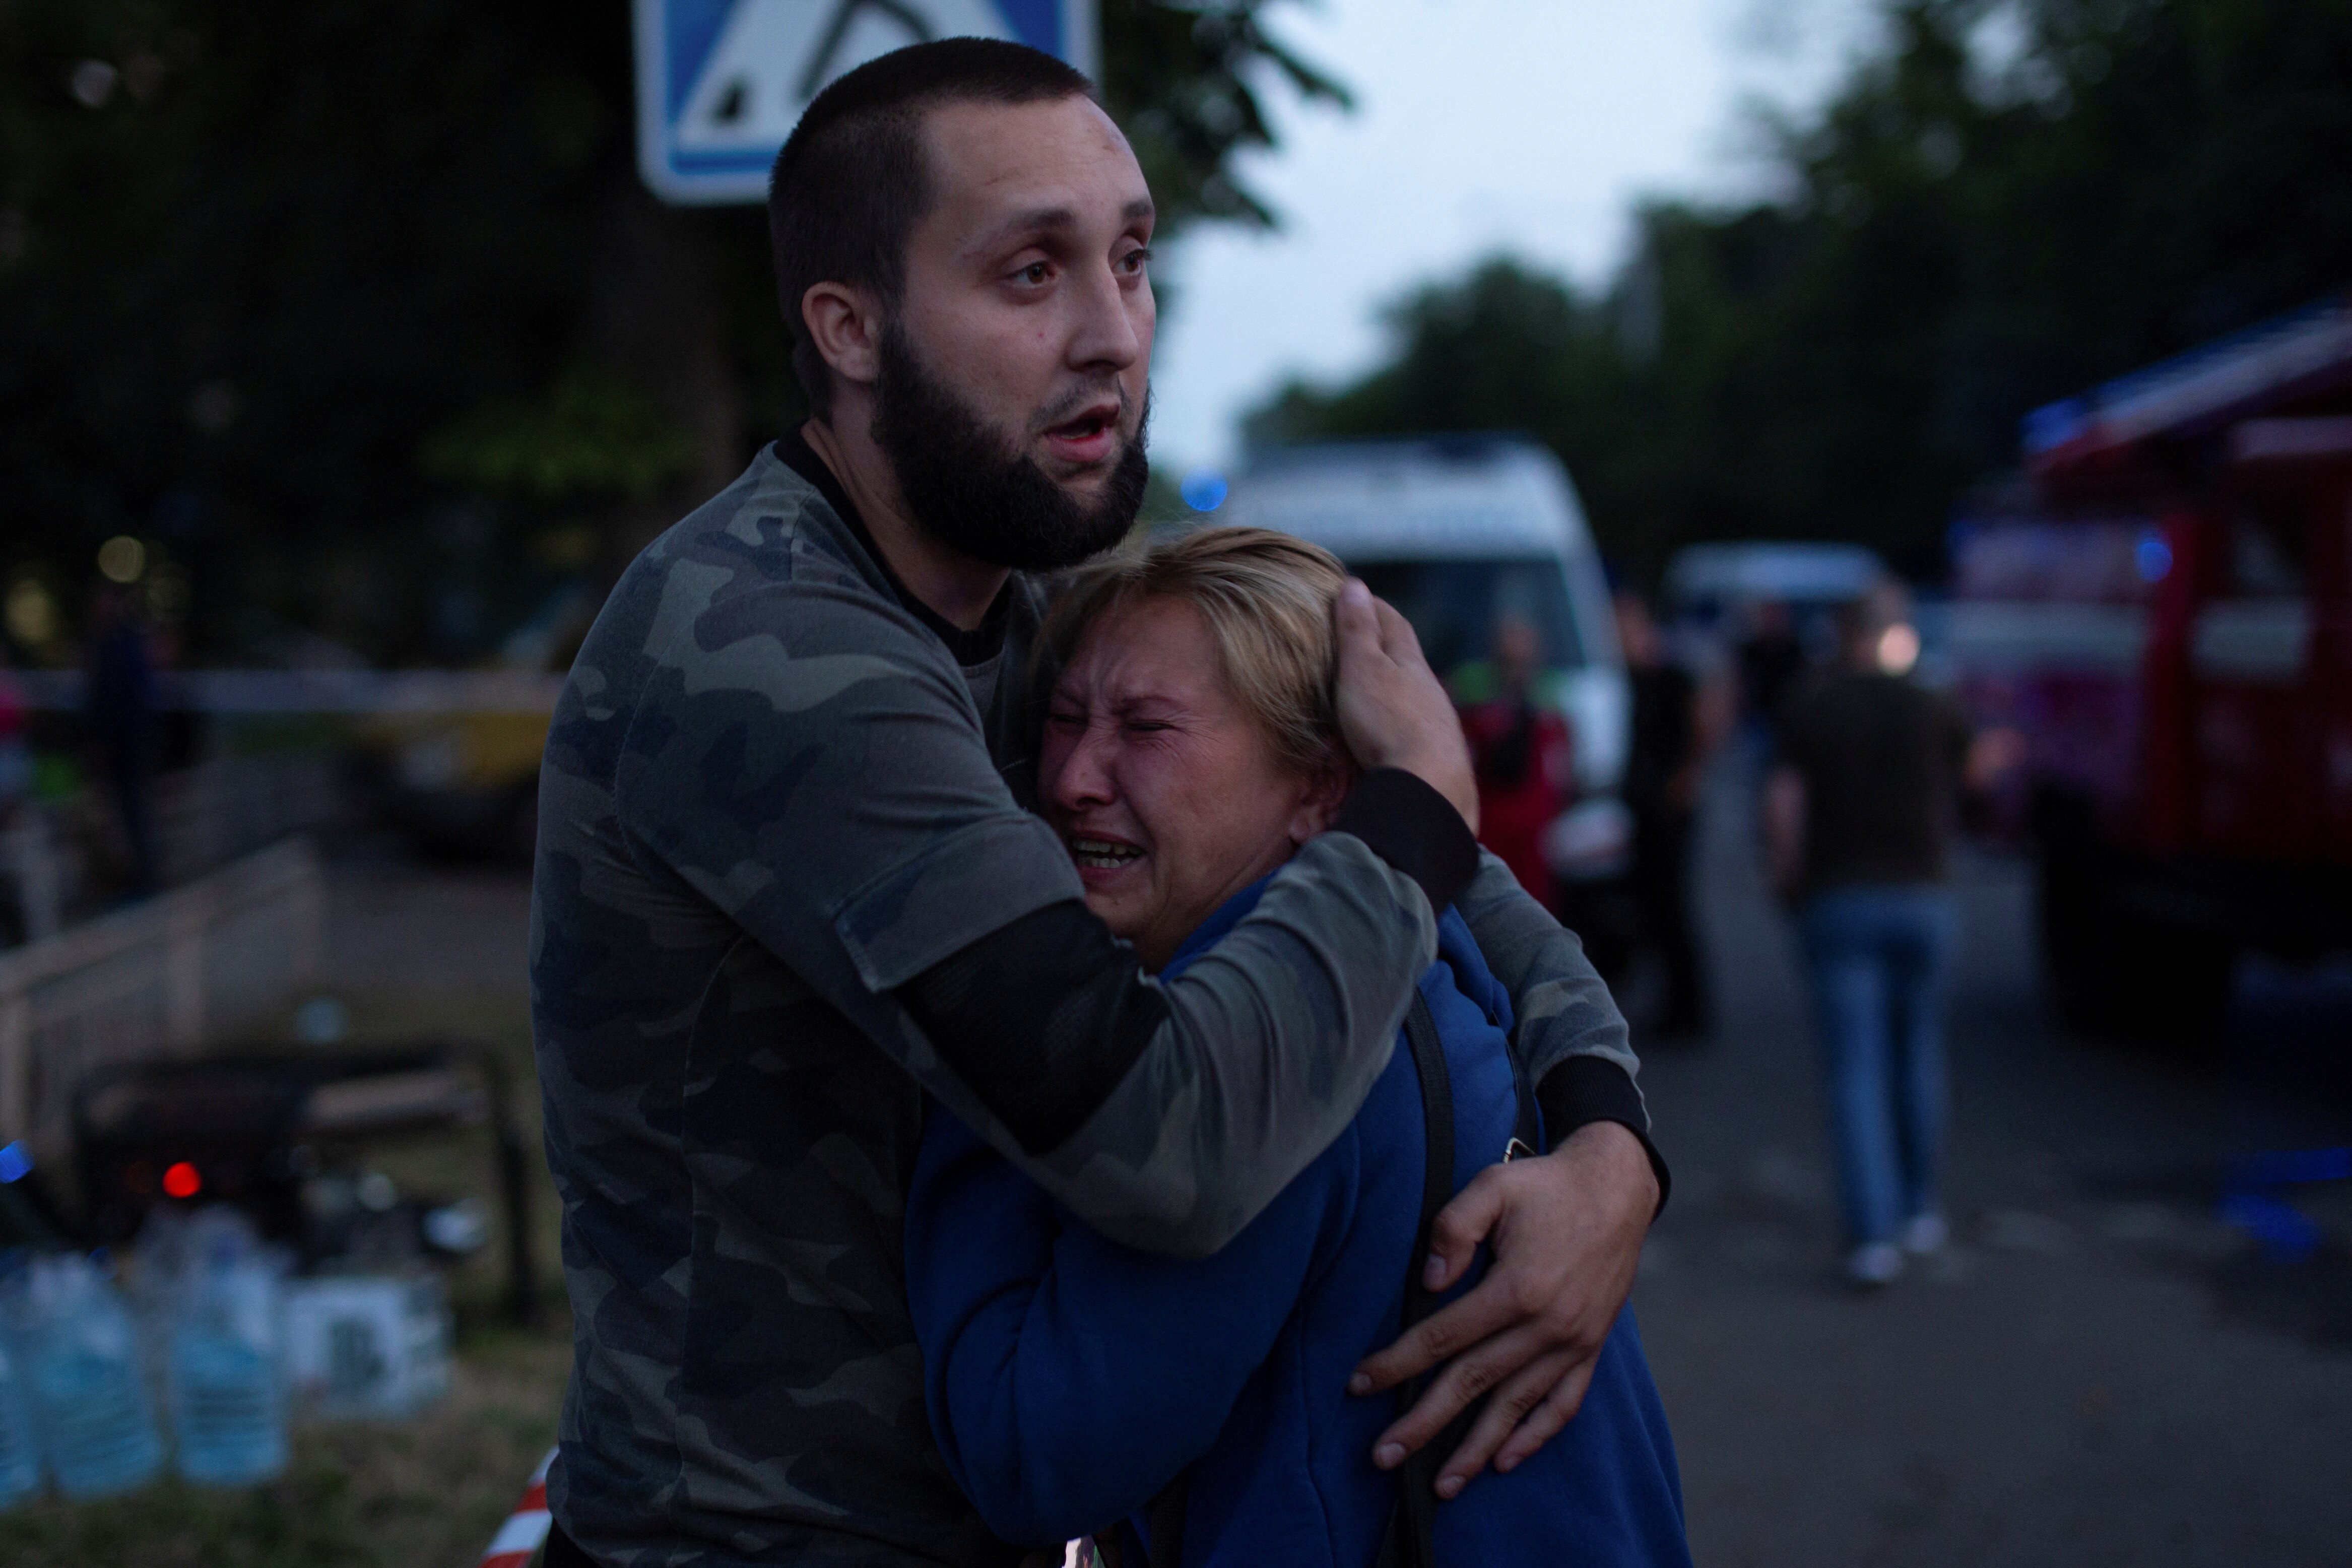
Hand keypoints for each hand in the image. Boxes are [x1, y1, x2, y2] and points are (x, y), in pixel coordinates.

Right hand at [1333, 580, 1477, 833]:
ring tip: (1374, 683)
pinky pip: (1416, 724)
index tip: (1354, 595)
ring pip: (1414, 692)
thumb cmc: (1389, 721)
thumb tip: (1354, 585)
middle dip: (1387, 642)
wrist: (1429, 785)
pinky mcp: (1437, 755)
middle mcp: (1429, 689)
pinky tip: (1394, 730)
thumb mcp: (1363, 668)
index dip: (1373, 606)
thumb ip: (1357, 630)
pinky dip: (1400, 716)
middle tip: (1364, 633)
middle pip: (1407, 657)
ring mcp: (1437, 723)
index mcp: (1410, 663)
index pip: (1393, 623)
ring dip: (1396, 683)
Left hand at [1348, 1120, 1655, 1496]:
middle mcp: (1546, 1327)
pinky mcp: (1591, 1348)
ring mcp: (1573, 1343)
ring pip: (1516, 1407)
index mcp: (1517, 1288)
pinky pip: (1563, 1405)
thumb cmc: (1547, 1186)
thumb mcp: (1494, 1187)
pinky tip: (1506, 1459)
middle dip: (1424, 1422)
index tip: (1360, 1383)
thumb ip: (1454, 1228)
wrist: (1618, 1188)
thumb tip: (1429, 1282)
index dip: (1398, 1362)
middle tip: (1384, 1455)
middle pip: (1473, 1383)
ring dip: (1476, 1449)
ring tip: (1442, 1483)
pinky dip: (1535, 1436)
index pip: (1443, 1337)